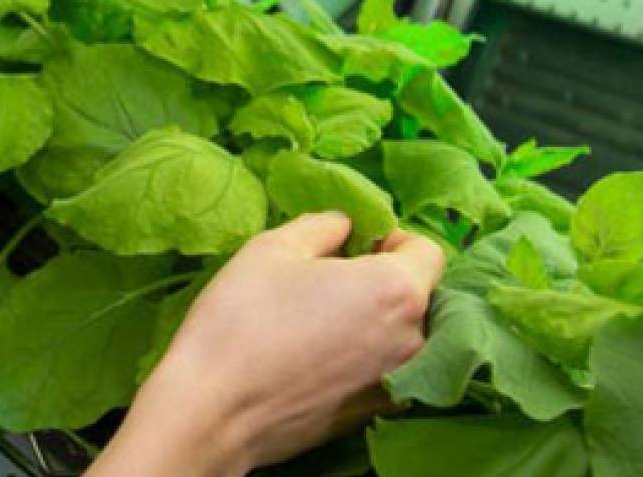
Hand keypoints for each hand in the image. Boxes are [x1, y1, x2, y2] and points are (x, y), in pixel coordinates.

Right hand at [89, 212, 443, 476]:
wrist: (214, 410)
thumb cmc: (242, 319)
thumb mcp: (272, 249)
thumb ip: (322, 227)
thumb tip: (344, 228)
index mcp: (395, 290)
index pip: (428, 252)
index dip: (393, 239)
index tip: (355, 246)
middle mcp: (412, 340)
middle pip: (419, 296)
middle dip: (385, 282)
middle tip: (332, 282)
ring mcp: (395, 383)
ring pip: (402, 336)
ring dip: (375, 321)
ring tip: (322, 321)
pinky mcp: (374, 414)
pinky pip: (384, 371)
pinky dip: (364, 358)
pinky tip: (318, 357)